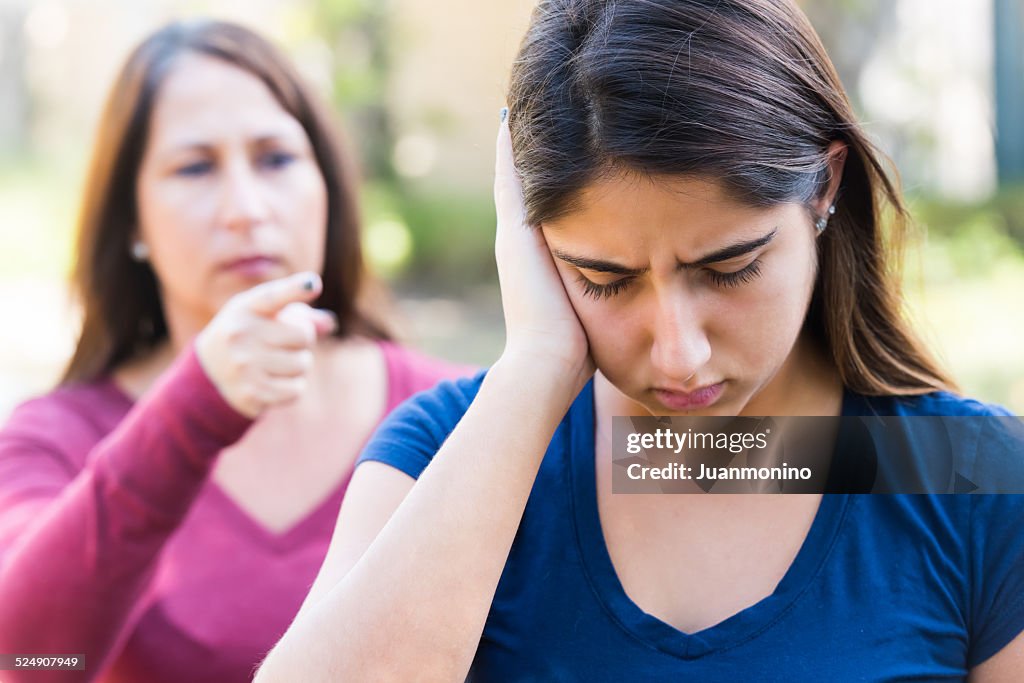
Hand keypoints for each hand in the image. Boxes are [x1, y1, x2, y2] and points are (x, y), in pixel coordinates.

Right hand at [195, 272, 336, 417]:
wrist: (210, 372)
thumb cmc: (251, 335)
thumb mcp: (267, 316)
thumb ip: (301, 315)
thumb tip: (329, 324)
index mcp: (246, 308)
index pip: (273, 296)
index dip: (295, 289)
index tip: (313, 284)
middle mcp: (241, 333)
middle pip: (304, 336)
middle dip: (302, 342)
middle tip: (283, 344)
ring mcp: (244, 364)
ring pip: (303, 365)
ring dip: (299, 366)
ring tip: (277, 363)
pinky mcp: (251, 393)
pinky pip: (296, 390)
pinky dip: (292, 388)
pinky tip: (274, 382)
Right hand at [493, 112, 594, 388]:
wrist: (548, 362)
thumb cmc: (577, 353)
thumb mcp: (594, 315)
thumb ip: (607, 300)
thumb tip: (634, 307)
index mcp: (539, 264)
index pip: (544, 214)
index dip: (549, 186)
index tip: (558, 156)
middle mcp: (520, 245)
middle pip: (525, 189)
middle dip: (530, 157)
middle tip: (531, 119)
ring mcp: (512, 236)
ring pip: (514, 177)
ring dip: (517, 145)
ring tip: (521, 109)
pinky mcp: (512, 231)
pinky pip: (507, 177)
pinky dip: (507, 149)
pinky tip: (508, 117)